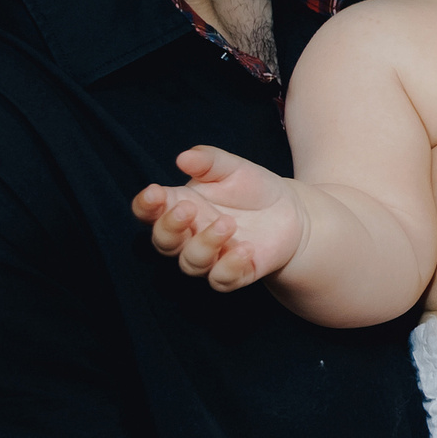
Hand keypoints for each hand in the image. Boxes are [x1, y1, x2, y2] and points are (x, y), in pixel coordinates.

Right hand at [130, 146, 305, 291]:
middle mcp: (189, 235)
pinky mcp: (234, 273)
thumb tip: (183, 158)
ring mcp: (210, 257)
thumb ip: (208, 161)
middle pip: (163, 241)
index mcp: (179, 206)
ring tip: (228, 223)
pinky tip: (246, 248)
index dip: (145, 205)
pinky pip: (222, 279)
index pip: (149, 212)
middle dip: (170, 227)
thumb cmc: (252, 188)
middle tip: (188, 208)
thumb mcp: (232, 168)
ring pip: (191, 263)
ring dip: (205, 244)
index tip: (154, 192)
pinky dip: (230, 266)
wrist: (291, 211)